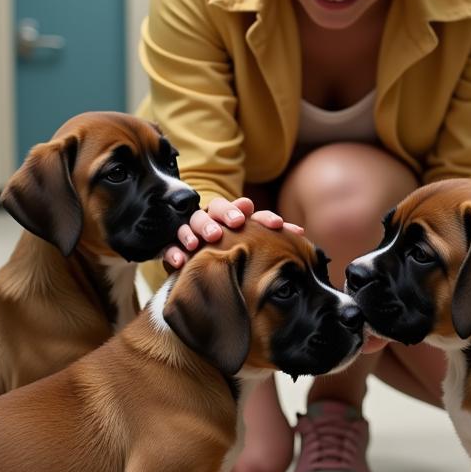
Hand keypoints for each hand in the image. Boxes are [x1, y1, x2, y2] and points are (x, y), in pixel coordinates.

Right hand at [164, 197, 303, 268]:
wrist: (195, 263)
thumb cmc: (229, 250)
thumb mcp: (249, 241)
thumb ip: (270, 234)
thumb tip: (301, 232)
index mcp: (229, 216)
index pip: (240, 208)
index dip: (253, 211)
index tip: (265, 220)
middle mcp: (210, 219)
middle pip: (215, 208)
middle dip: (225, 214)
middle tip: (235, 223)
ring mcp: (189, 231)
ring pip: (191, 223)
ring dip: (198, 230)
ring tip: (201, 241)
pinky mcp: (171, 246)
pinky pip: (169, 246)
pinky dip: (174, 251)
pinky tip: (181, 261)